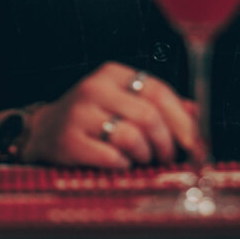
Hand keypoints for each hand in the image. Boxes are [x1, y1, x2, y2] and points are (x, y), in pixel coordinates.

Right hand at [22, 62, 203, 169]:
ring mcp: (79, 114)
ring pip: (131, 136)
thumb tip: (196, 114)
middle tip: (168, 157)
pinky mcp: (68, 141)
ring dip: (145, 154)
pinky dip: (123, 164)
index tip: (193, 140)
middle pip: (148, 115)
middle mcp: (95, 88)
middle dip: (165, 142)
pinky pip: (110, 156)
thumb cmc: (92, 118)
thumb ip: (159, 105)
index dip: (181, 119)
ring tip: (142, 159)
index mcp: (113, 74)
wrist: (42, 131)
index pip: (158, 91)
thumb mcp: (123, 102)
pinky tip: (121, 163)